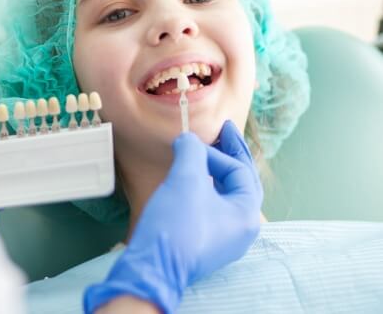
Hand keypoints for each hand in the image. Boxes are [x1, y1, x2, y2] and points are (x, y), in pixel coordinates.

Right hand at [84, 120, 262, 313]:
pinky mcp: (208, 242)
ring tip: (210, 152)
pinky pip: (216, 206)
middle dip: (232, 154)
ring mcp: (226, 238)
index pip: (238, 170)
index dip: (216, 152)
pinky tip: (197, 179)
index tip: (193, 143)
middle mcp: (242, 228)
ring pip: (229, 194)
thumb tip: (188, 139)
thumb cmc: (175, 223)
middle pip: (242, 181)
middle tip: (226, 130)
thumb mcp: (185, 179)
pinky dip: (209, 186)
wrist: (151, 268)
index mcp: (246, 214)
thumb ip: (192, 150)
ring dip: (219, 170)